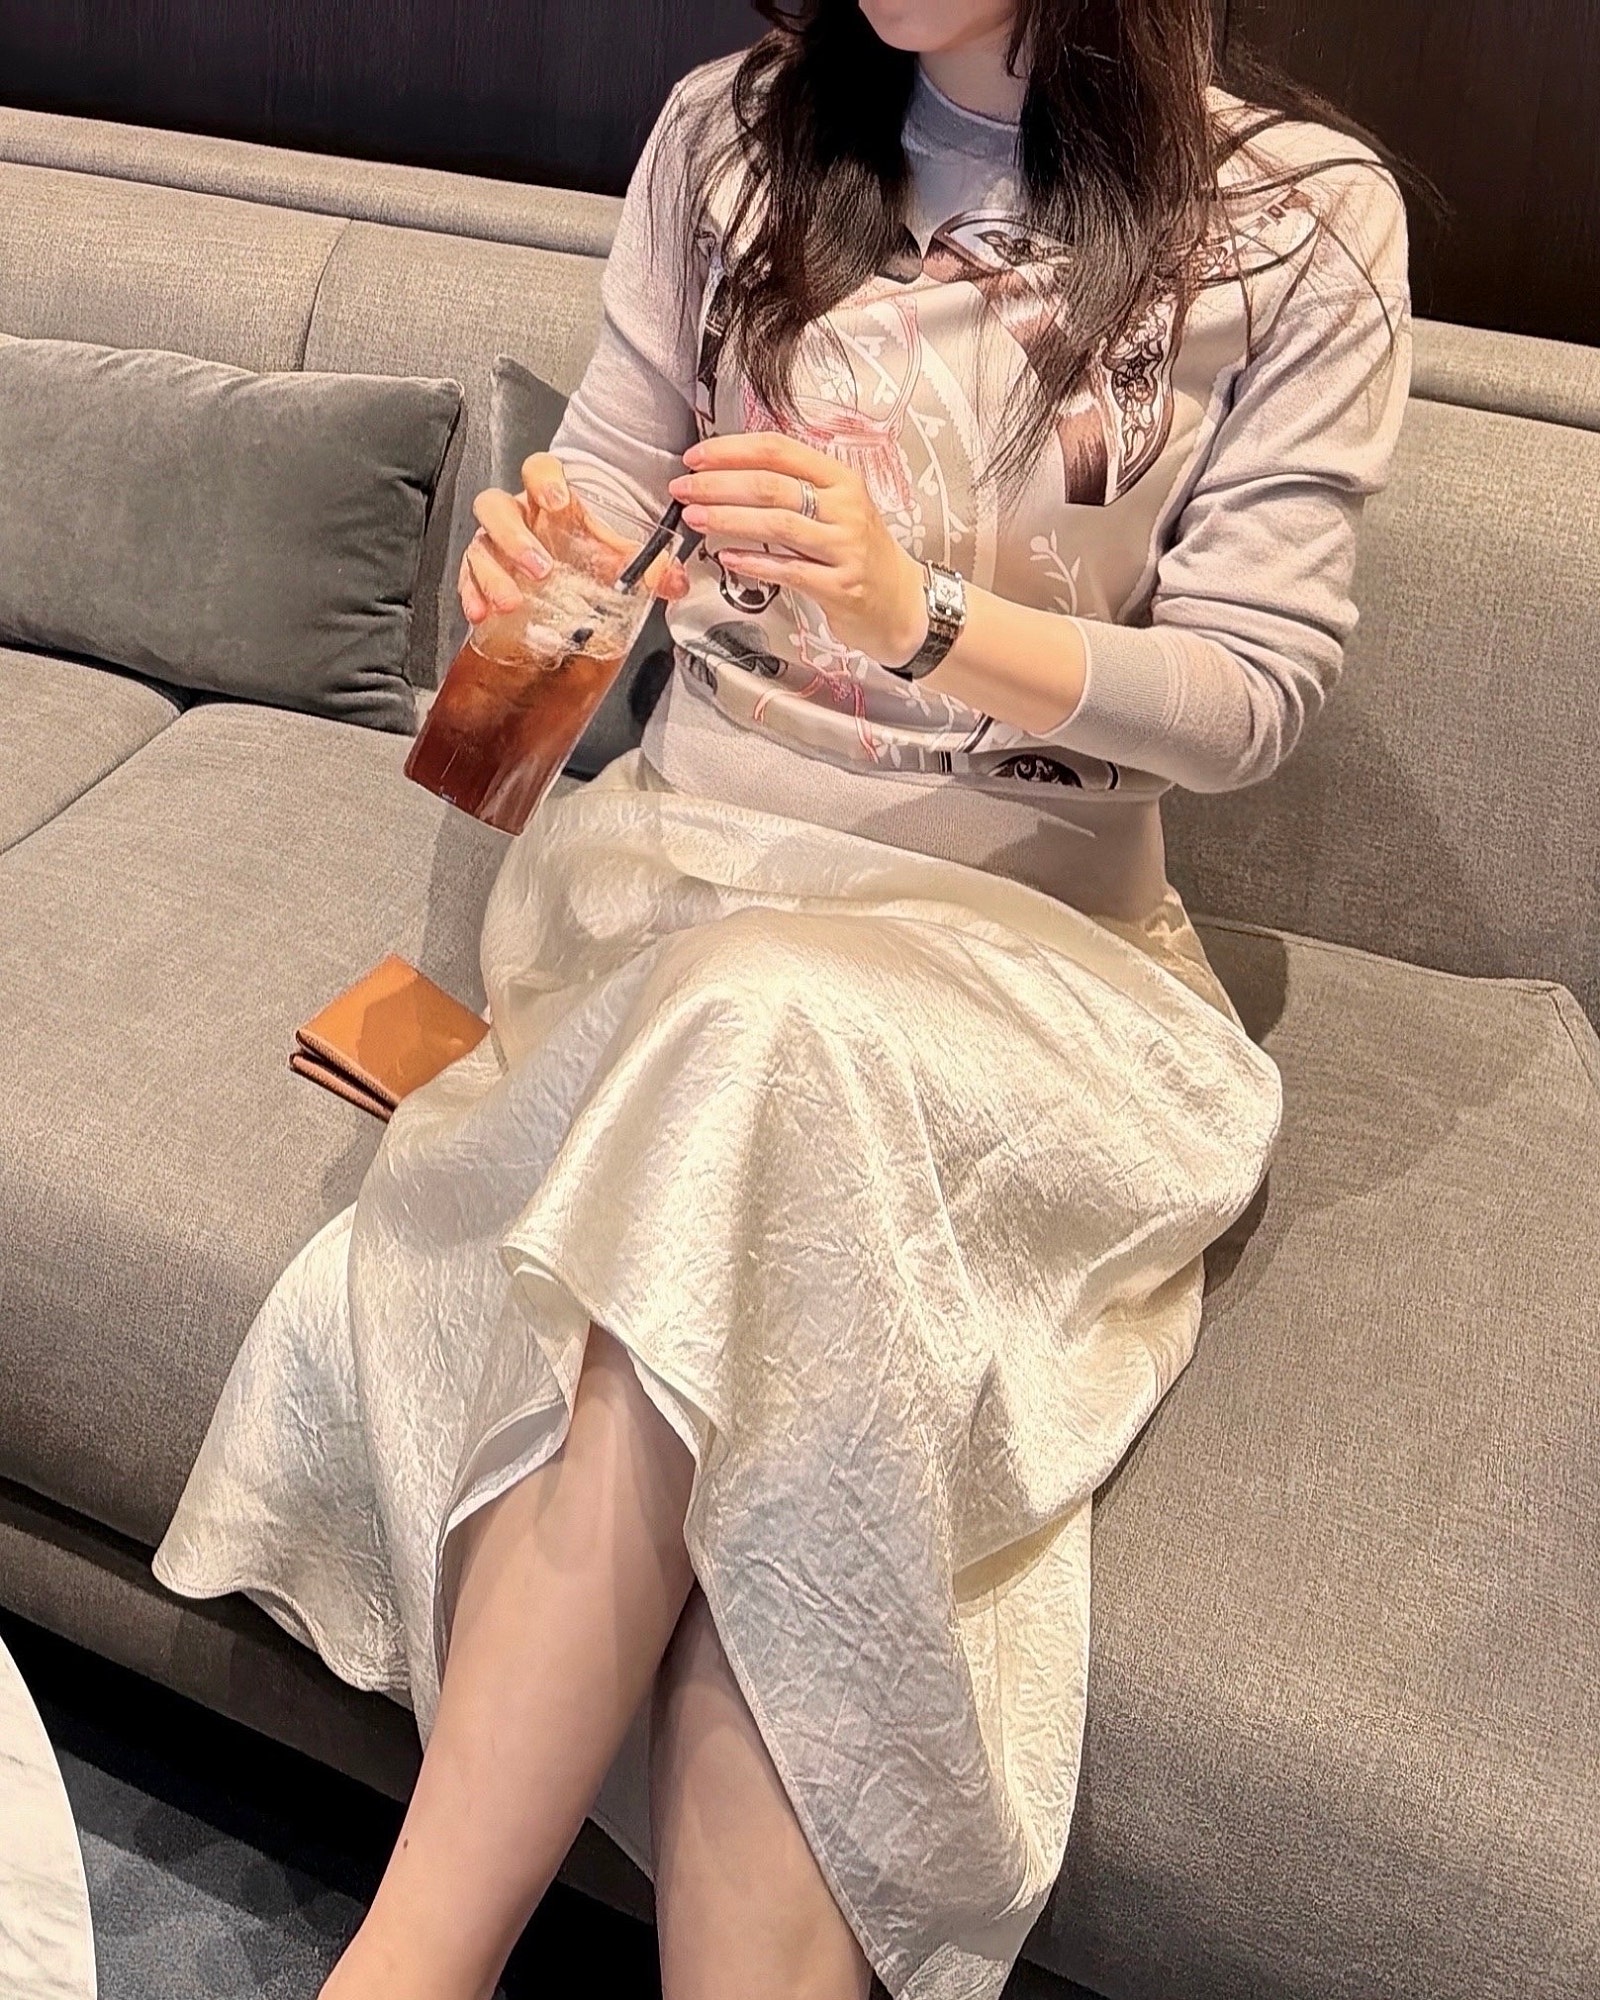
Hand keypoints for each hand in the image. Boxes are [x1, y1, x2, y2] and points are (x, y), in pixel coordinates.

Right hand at [457, 452, 691, 625]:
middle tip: (540, 567)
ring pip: (479, 544)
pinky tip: (481, 613)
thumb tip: (674, 581)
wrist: (568, 577)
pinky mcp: (481, 574)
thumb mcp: (618, 555)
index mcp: (550, 500)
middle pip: (496, 506)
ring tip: (512, 601)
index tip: (559, 502)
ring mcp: (495, 545)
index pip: (538, 469)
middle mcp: (517, 517)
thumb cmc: (586, 553)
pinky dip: (472, 595)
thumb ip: (648, 565)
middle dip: (514, 536)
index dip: (544, 480)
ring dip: (492, 573)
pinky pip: (466, 578)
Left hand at [667, 434, 928, 666]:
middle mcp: (845, 507)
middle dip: (719, 484)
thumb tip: (730, 475)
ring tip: (695, 518)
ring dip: (729, 520)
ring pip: (777, 524)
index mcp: (840, 479)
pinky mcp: (841, 586)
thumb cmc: (859, 553)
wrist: (903, 603)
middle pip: (772, 485)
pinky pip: (789, 570)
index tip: (695, 458)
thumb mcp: (837, 509)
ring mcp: (845, 547)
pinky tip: (727, 559)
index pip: (779, 450)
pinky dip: (754, 562)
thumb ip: (794, 490)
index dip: (732, 450)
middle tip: (683, 488)